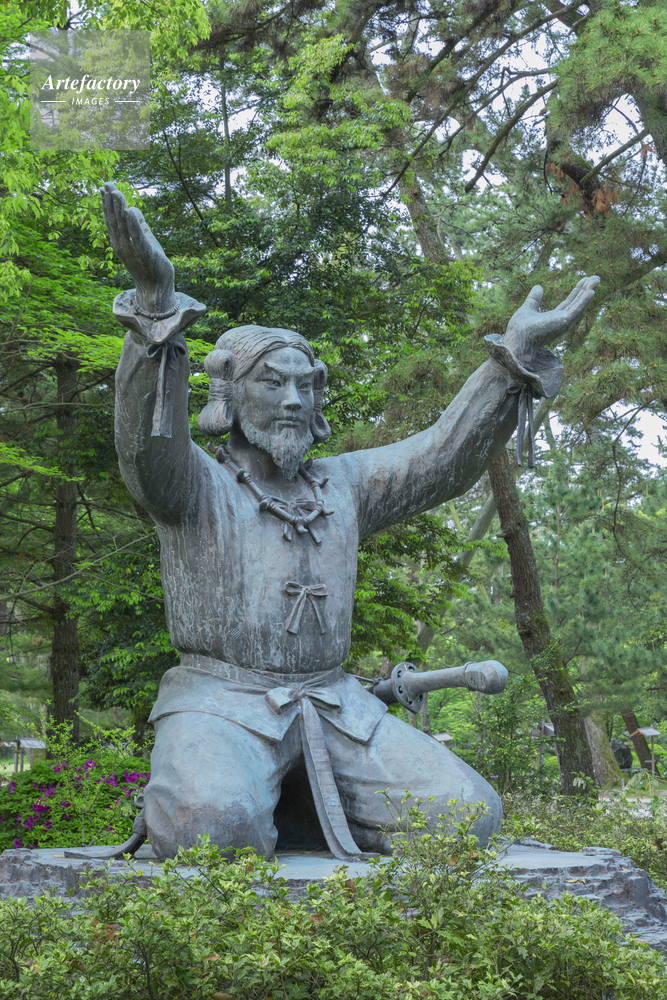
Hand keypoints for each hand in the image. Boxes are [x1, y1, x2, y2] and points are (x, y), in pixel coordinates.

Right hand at [101, 181, 175, 315]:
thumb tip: (132, 208)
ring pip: (124, 225)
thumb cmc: (150, 264)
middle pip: (114, 219)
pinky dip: (132, 223)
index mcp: (120, 241)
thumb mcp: (143, 240)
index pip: (111, 219)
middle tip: (106, 183)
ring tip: (116, 192)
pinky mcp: (145, 253)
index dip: (107, 203)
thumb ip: (138, 225)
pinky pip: (137, 236)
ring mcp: (132, 249)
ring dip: (119, 208)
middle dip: (110, 201)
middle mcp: (122, 245)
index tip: (104, 187)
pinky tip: (128, 211)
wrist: (156, 288)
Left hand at [503, 276, 599, 356]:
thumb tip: (538, 287)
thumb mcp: (527, 309)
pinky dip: (584, 301)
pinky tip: (591, 292)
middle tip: (596, 278)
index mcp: (554, 318)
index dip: (577, 291)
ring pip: (579, 305)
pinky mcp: (563, 323)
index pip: (569, 303)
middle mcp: (561, 321)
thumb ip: (534, 299)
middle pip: (577, 303)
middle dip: (586, 290)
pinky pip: (576, 310)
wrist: (515, 340)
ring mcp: (563, 323)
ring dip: (588, 292)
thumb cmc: (519, 330)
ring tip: (596, 280)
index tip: (584, 280)